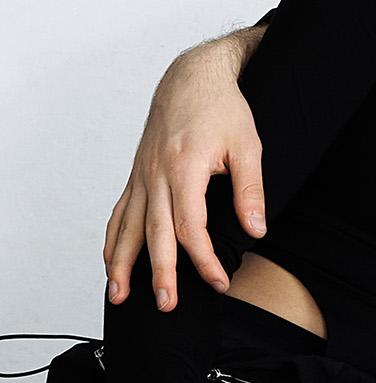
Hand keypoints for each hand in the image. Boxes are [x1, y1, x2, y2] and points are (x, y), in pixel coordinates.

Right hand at [104, 26, 267, 309]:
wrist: (193, 77)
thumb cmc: (223, 109)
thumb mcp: (248, 145)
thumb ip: (249, 190)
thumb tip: (256, 231)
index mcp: (184, 168)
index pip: (190, 226)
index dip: (203, 259)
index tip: (219, 282)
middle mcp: (156, 174)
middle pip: (154, 232)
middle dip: (159, 273)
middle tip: (165, 305)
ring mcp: (142, 175)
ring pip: (127, 226)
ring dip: (123, 263)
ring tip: (121, 296)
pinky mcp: (137, 174)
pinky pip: (120, 212)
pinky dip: (114, 239)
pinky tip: (111, 261)